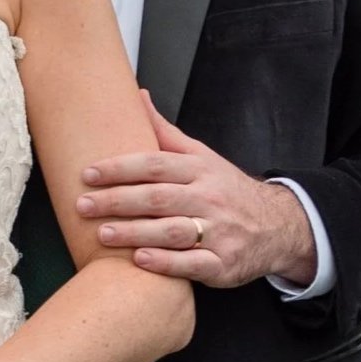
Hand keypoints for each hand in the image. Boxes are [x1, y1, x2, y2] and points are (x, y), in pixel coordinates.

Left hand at [77, 90, 318, 289]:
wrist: (277, 226)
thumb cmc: (227, 191)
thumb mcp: (202, 157)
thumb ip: (166, 133)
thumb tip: (137, 97)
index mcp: (200, 170)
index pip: (156, 164)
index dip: (120, 168)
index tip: (89, 173)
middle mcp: (209, 198)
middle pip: (158, 197)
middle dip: (117, 200)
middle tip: (83, 205)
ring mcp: (218, 232)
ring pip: (172, 230)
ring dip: (135, 232)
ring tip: (102, 233)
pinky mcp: (223, 264)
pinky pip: (192, 263)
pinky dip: (165, 262)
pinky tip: (139, 260)